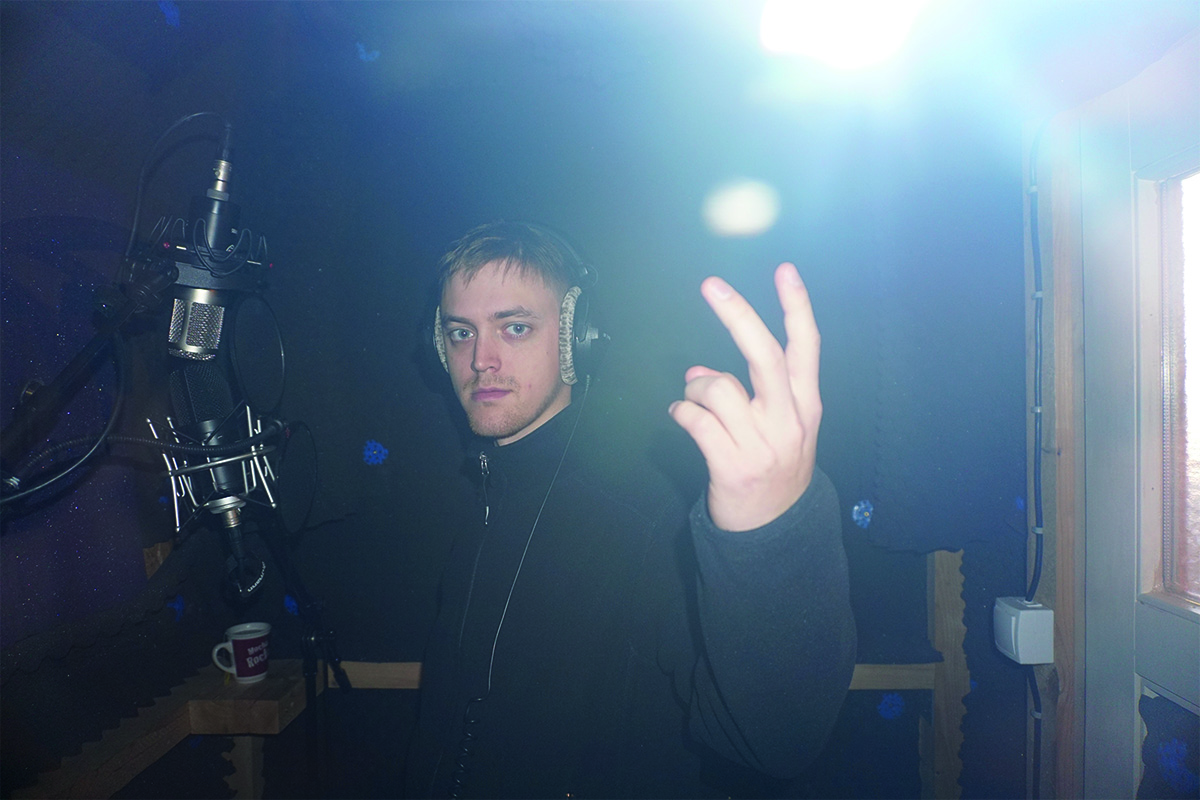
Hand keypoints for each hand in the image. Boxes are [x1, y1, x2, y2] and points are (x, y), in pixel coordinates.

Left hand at [669, 262, 821, 531]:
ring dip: (695, 387)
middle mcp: (790, 421)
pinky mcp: (734, 467)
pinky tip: (679, 418)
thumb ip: (747, 395)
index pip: (806, 347)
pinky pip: (696, 422)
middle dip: (737, 315)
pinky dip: (681, 414)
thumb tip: (700, 370)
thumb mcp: (777, 428)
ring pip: (718, 387)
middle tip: (712, 285)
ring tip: (691, 399)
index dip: (797, 306)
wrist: (774, 532)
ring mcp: (763, 446)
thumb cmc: (773, 468)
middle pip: (765, 356)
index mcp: (806, 406)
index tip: (785, 270)